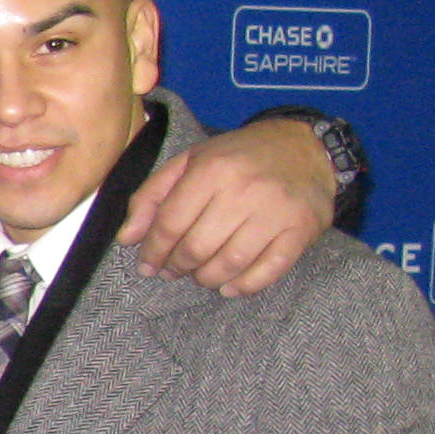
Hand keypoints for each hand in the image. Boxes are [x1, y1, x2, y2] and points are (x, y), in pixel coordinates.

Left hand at [118, 117, 337, 297]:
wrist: (307, 146)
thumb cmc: (239, 157)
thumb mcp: (190, 161)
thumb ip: (152, 196)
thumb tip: (127, 238)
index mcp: (212, 170)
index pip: (170, 224)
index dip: (153, 252)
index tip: (148, 266)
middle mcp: (244, 190)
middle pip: (197, 248)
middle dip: (177, 267)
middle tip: (173, 271)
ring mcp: (276, 211)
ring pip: (230, 264)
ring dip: (207, 278)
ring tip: (200, 276)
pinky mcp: (302, 228)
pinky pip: (269, 270)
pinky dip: (245, 286)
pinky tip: (229, 286)